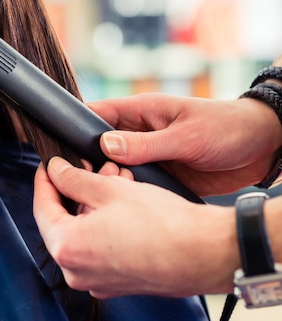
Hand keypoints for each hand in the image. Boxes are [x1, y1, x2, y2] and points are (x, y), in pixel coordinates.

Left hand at [33, 157, 237, 298]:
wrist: (204, 254)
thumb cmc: (160, 223)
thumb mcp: (110, 189)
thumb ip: (74, 179)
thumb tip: (56, 171)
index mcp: (67, 248)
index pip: (42, 207)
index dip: (45, 180)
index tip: (50, 164)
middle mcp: (77, 272)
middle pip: (65, 221)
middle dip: (79, 189)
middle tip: (94, 166)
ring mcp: (98, 281)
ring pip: (86, 233)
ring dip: (97, 204)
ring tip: (119, 178)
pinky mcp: (119, 283)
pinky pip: (103, 248)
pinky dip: (108, 224)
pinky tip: (127, 203)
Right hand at [89, 93, 281, 195]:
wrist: (260, 148)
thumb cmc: (226, 128)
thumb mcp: (186, 136)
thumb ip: (147, 144)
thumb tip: (106, 146)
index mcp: (142, 112)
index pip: (98, 113)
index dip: (77, 127)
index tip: (61, 149)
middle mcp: (140, 134)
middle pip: (100, 146)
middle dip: (87, 162)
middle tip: (79, 181)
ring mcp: (150, 156)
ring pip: (116, 168)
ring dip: (108, 181)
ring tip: (95, 198)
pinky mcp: (162, 176)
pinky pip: (136, 185)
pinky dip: (127, 195)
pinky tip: (119, 208)